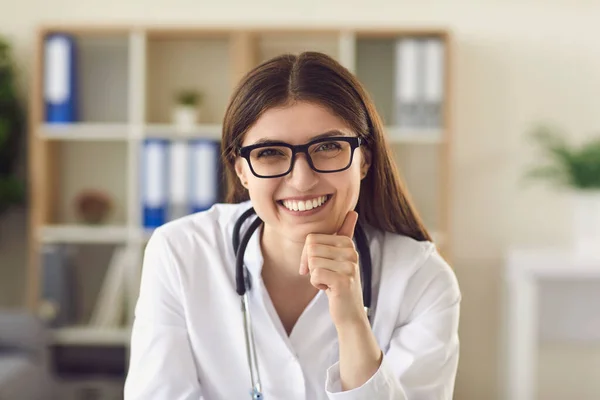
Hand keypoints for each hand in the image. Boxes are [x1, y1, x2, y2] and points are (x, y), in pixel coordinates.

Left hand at [299, 211, 366, 327]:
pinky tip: (329, 289)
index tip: (316, 266)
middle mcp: (350, 252)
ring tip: (329, 282)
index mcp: (347, 243)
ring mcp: (349, 265)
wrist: (349, 313)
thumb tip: (352, 212)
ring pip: (312, 261)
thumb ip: (344, 235)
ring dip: (314, 276)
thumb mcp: (339, 258)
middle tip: (322, 276)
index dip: (307, 255)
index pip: (312, 238)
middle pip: (310, 248)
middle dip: (310, 265)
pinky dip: (317, 284)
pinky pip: (315, 274)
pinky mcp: (344, 280)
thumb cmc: (339, 284)